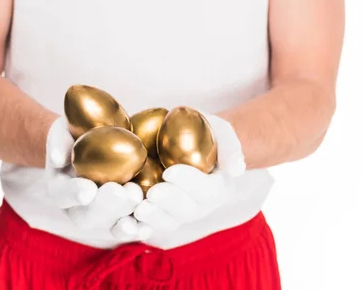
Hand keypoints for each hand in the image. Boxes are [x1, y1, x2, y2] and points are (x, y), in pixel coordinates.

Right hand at [45, 117, 151, 240]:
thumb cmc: (76, 134)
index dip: (73, 194)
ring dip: (123, 216)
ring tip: (137, 199)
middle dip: (105, 206)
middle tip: (119, 192)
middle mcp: (78, 209)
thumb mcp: (64, 131)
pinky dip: (139, 227)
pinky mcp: (123, 216)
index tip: (88, 189)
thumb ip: (60, 142)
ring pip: (110, 225)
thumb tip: (58, 158)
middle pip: (87, 217)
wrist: (96, 144)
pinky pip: (130, 226)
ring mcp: (101, 216)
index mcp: (60, 189)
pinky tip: (149, 223)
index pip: (62, 195)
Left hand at [134, 113, 245, 230]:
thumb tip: (236, 170)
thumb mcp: (222, 132)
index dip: (189, 184)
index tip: (169, 172)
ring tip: (139, 210)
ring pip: (168, 223)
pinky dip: (137, 228)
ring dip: (154, 219)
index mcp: (217, 188)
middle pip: (187, 212)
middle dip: (169, 204)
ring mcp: (178, 214)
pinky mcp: (157, 215)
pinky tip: (125, 224)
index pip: (207, 191)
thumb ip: (231, 146)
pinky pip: (148, 227)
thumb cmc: (206, 134)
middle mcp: (199, 206)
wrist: (186, 141)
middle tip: (153, 193)